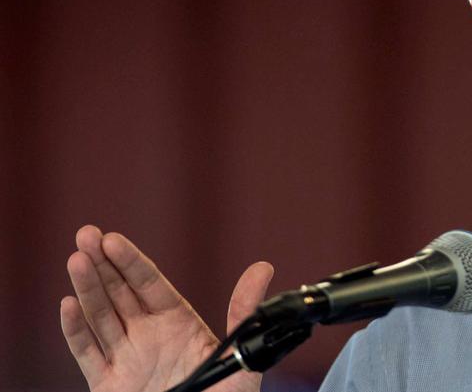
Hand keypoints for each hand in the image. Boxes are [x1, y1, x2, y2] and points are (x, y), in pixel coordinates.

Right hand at [61, 225, 273, 391]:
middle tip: (87, 234)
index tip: (113, 239)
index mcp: (179, 323)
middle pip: (120, 293)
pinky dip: (75, 331)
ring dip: (86, 288)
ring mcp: (127, 358)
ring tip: (76, 259)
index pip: (150, 284)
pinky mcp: (108, 384)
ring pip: (101, 316)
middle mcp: (149, 335)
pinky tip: (68, 305)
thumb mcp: (240, 351)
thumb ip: (243, 310)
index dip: (132, 261)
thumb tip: (263, 268)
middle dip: (102, 263)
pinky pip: (87, 354)